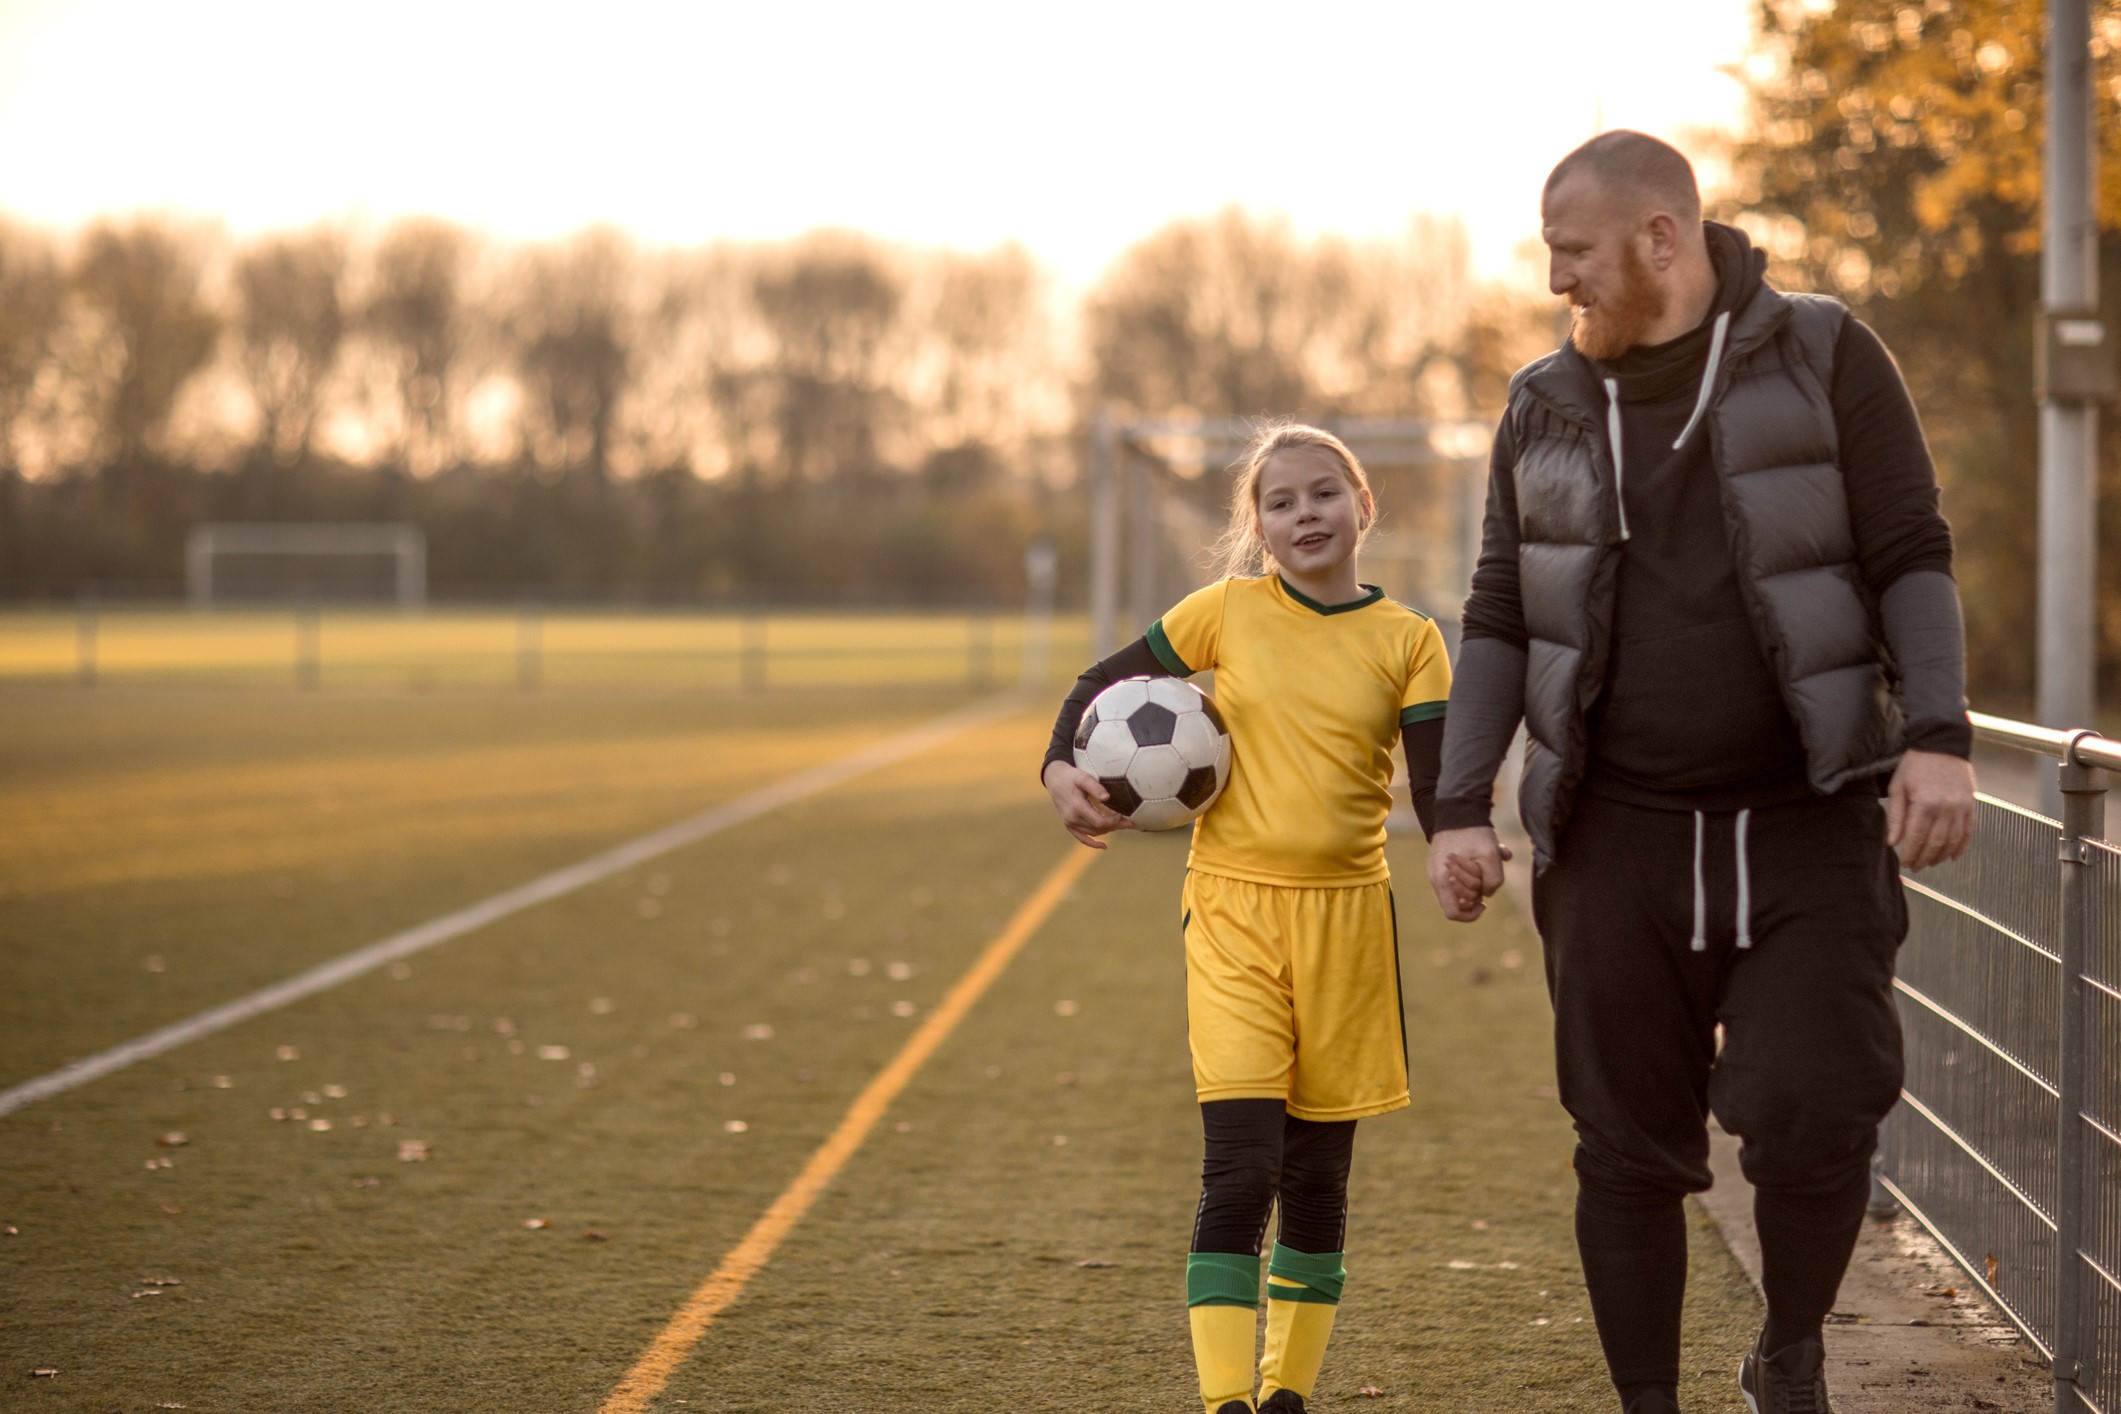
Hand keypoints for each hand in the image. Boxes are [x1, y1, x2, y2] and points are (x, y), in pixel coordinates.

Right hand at [1042, 760, 1135, 849]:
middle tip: (1129, 822)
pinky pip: (1081, 838)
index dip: (1113, 821)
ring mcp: (1070, 823)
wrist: (1055, 779)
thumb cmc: (1071, 777)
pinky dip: (1093, 843)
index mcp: (1077, 807)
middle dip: (1115, 826)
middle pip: (1098, 828)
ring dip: (1108, 830)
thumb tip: (1108, 797)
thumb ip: (1095, 787)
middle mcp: (1072, 818)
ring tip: (1121, 825)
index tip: (1122, 814)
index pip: (1099, 822)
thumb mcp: (1083, 777)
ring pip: (1093, 832)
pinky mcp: (1069, 825)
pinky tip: (1104, 846)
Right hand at [1427, 825, 1511, 922]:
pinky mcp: (1442, 862)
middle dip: (1476, 892)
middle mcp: (1436, 878)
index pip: (1453, 912)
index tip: (1484, 903)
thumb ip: (1493, 880)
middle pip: (1459, 901)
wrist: (1457, 809)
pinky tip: (1486, 856)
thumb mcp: (1491, 856)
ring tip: (1489, 861)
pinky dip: (1474, 870)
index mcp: (1442, 880)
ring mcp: (1437, 870)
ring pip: (1460, 887)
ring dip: (1478, 878)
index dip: (1471, 914)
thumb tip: (1487, 892)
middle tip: (1485, 876)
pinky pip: (1459, 875)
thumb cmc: (1473, 832)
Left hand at [1887, 749, 1975, 871]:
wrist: (1942, 744)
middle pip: (1936, 843)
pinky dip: (1962, 846)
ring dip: (1942, 856)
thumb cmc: (1915, 764)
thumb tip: (1893, 842)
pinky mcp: (1971, 805)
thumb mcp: (1898, 787)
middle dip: (1925, 858)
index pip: (1916, 838)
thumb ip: (1896, 817)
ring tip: (1931, 863)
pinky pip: (1969, 831)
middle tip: (1916, 867)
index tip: (1904, 863)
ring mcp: (1961, 807)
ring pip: (1953, 840)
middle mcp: (1945, 808)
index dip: (1910, 854)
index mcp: (1924, 804)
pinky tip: (1953, 856)